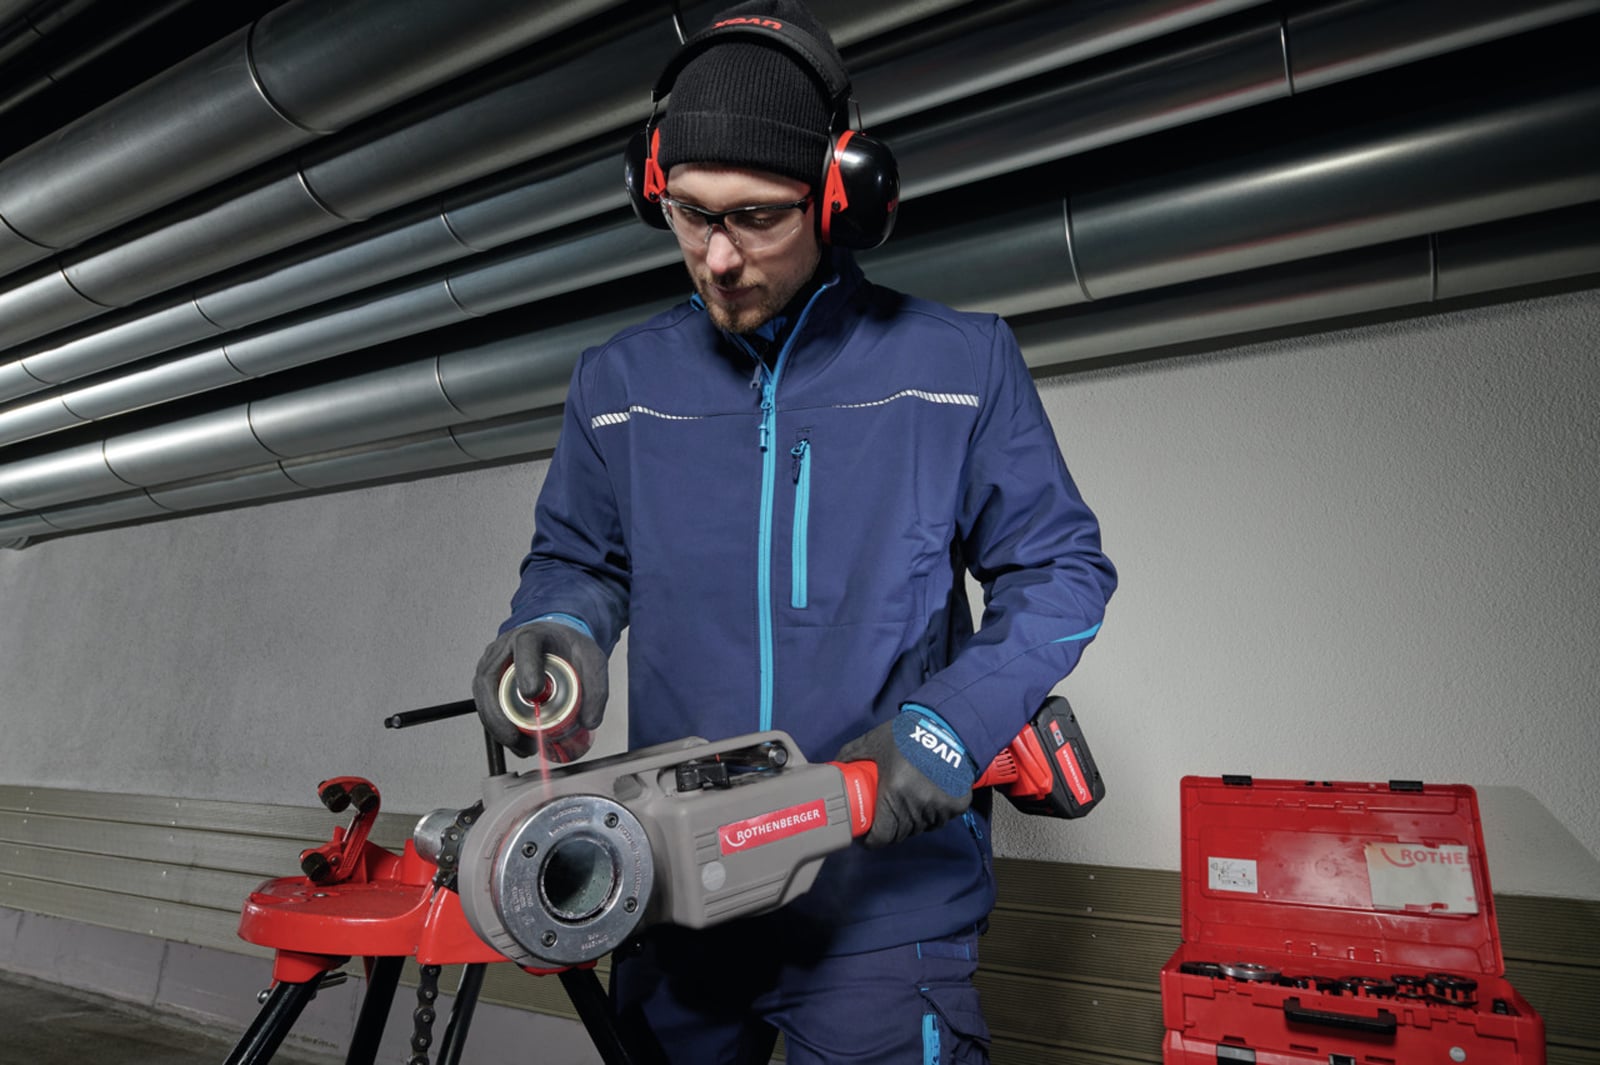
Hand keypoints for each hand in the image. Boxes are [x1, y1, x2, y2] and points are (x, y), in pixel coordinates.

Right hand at [472, 619, 608, 757]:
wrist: (556, 642)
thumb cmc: (568, 648)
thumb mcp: (592, 661)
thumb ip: (596, 688)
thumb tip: (590, 722)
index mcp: (532, 635)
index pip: (524, 646)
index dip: (525, 669)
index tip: (532, 694)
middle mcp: (505, 647)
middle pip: (489, 678)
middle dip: (499, 714)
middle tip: (516, 737)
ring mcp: (492, 663)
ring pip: (483, 695)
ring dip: (496, 725)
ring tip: (521, 747)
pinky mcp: (488, 680)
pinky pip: (485, 704)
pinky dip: (496, 726)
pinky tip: (515, 741)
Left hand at [837, 706, 975, 847]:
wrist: (946, 726)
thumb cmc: (906, 735)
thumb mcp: (874, 742)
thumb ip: (850, 755)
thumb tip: (832, 768)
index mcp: (894, 793)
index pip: (882, 836)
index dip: (872, 840)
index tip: (867, 836)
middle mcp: (917, 805)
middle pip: (900, 834)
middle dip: (889, 829)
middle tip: (884, 816)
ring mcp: (939, 807)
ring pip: (919, 828)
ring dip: (910, 822)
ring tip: (905, 804)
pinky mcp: (956, 805)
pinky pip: (938, 820)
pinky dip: (931, 815)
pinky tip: (926, 799)